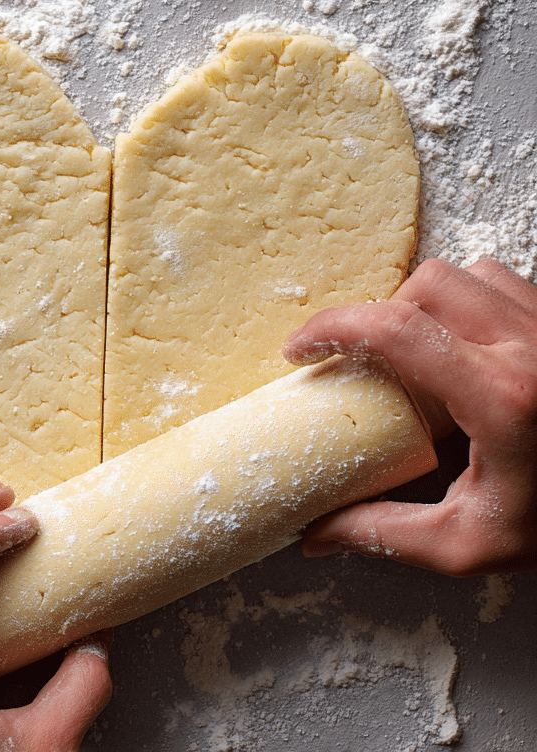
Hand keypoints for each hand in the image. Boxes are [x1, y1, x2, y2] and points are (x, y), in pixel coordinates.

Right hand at [283, 257, 536, 575]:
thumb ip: (386, 532)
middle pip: (429, 284)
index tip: (302, 348)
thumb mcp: (470, 542)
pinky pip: (508, 282)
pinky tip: (471, 348)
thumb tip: (316, 533)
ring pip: (471, 273)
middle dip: (386, 312)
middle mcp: (530, 346)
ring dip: (433, 302)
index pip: (397, 330)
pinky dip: (474, 302)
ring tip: (427, 354)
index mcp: (501, 398)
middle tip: (376, 363)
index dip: (334, 328)